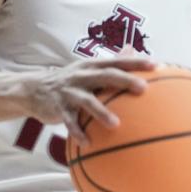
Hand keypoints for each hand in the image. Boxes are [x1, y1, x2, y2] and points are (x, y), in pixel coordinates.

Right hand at [24, 48, 153, 145]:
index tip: (156, 65)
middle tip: (143, 88)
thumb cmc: (71, 80)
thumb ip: (111, 61)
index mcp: (92, 65)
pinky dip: (78, 132)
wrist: (34, 89)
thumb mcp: (89, 68)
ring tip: (116, 124)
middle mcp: (81, 75)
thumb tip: (132, 49)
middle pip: (105, 76)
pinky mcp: (58, 107)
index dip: (136, 62)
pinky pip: (69, 121)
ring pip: (87, 101)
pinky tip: (88, 143)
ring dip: (101, 112)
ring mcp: (69, 91)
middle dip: (124, 81)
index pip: (117, 61)